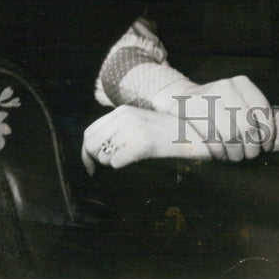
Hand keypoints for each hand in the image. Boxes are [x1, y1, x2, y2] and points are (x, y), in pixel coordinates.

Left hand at [81, 104, 213, 174]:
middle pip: (91, 144)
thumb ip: (118, 129)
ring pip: (103, 156)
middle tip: (111, 165)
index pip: (89, 132)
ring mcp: (133, 129)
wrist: (192, 131)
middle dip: (96, 160)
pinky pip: (116, 162)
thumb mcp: (139, 122)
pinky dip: (123, 165)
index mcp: (121, 111)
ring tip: (131, 157)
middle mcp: (124, 117)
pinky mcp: (141, 143)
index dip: (86, 153)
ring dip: (112, 162)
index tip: (91, 168)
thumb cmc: (166, 132)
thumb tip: (96, 151)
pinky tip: (137, 159)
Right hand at [166, 75, 278, 161]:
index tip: (266, 145)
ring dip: (237, 153)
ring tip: (237, 156)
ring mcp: (207, 98)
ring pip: (231, 136)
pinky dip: (221, 153)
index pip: (263, 111)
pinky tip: (223, 154)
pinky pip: (213, 140)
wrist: (183, 98)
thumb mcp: (240, 105)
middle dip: (252, 147)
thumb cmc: (220, 107)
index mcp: (242, 83)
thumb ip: (260, 121)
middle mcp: (225, 87)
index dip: (268, 133)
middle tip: (251, 154)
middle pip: (248, 126)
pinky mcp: (192, 111)